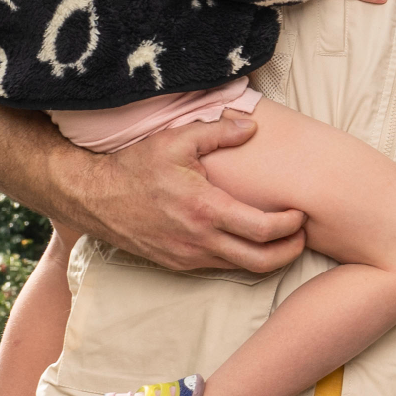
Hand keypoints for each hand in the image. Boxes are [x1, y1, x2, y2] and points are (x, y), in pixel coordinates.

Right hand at [71, 110, 301, 274]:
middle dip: (290, 251)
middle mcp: (198, 241)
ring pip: (240, 268)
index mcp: (205, 210)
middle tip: (303, 235)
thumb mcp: (176, 140)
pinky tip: (247, 241)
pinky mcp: (175, 263)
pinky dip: (240, 258)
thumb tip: (253, 127)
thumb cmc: (134, 166)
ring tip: (282, 238)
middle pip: (262, 262)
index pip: (264, 230)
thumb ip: (219, 132)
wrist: (91, 196)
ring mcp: (186, 256)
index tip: (301, 214)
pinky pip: (218, 267)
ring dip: (267, 257)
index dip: (292, 225)